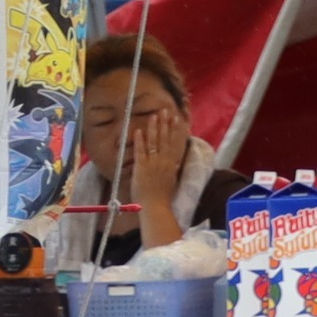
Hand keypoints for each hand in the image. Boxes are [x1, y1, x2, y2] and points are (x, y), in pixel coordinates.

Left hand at [125, 106, 190, 247]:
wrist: (156, 206)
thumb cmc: (163, 197)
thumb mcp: (173, 180)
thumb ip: (173, 168)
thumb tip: (176, 161)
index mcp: (172, 164)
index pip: (176, 142)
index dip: (177, 129)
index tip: (177, 118)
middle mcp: (164, 161)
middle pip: (166, 139)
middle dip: (165, 124)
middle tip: (165, 110)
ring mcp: (153, 163)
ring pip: (154, 142)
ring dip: (154, 128)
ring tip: (154, 115)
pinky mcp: (142, 168)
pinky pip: (141, 152)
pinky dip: (140, 141)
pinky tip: (139, 131)